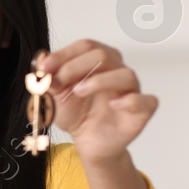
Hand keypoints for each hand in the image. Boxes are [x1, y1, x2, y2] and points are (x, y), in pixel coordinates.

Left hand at [33, 41, 156, 163]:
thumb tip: (42, 60)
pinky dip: (130, 100)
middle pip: (103, 55)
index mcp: (98, 61)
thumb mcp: (55, 96)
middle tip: (58, 82)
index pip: (85, 46)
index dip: (63, 54)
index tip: (44, 67)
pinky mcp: (142, 110)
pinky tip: (113, 104)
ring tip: (78, 92)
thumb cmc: (76, 113)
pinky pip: (146, 100)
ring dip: (99, 81)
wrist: (87, 141)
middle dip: (75, 67)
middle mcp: (117, 70)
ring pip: (126, 75)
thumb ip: (49, 79)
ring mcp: (131, 90)